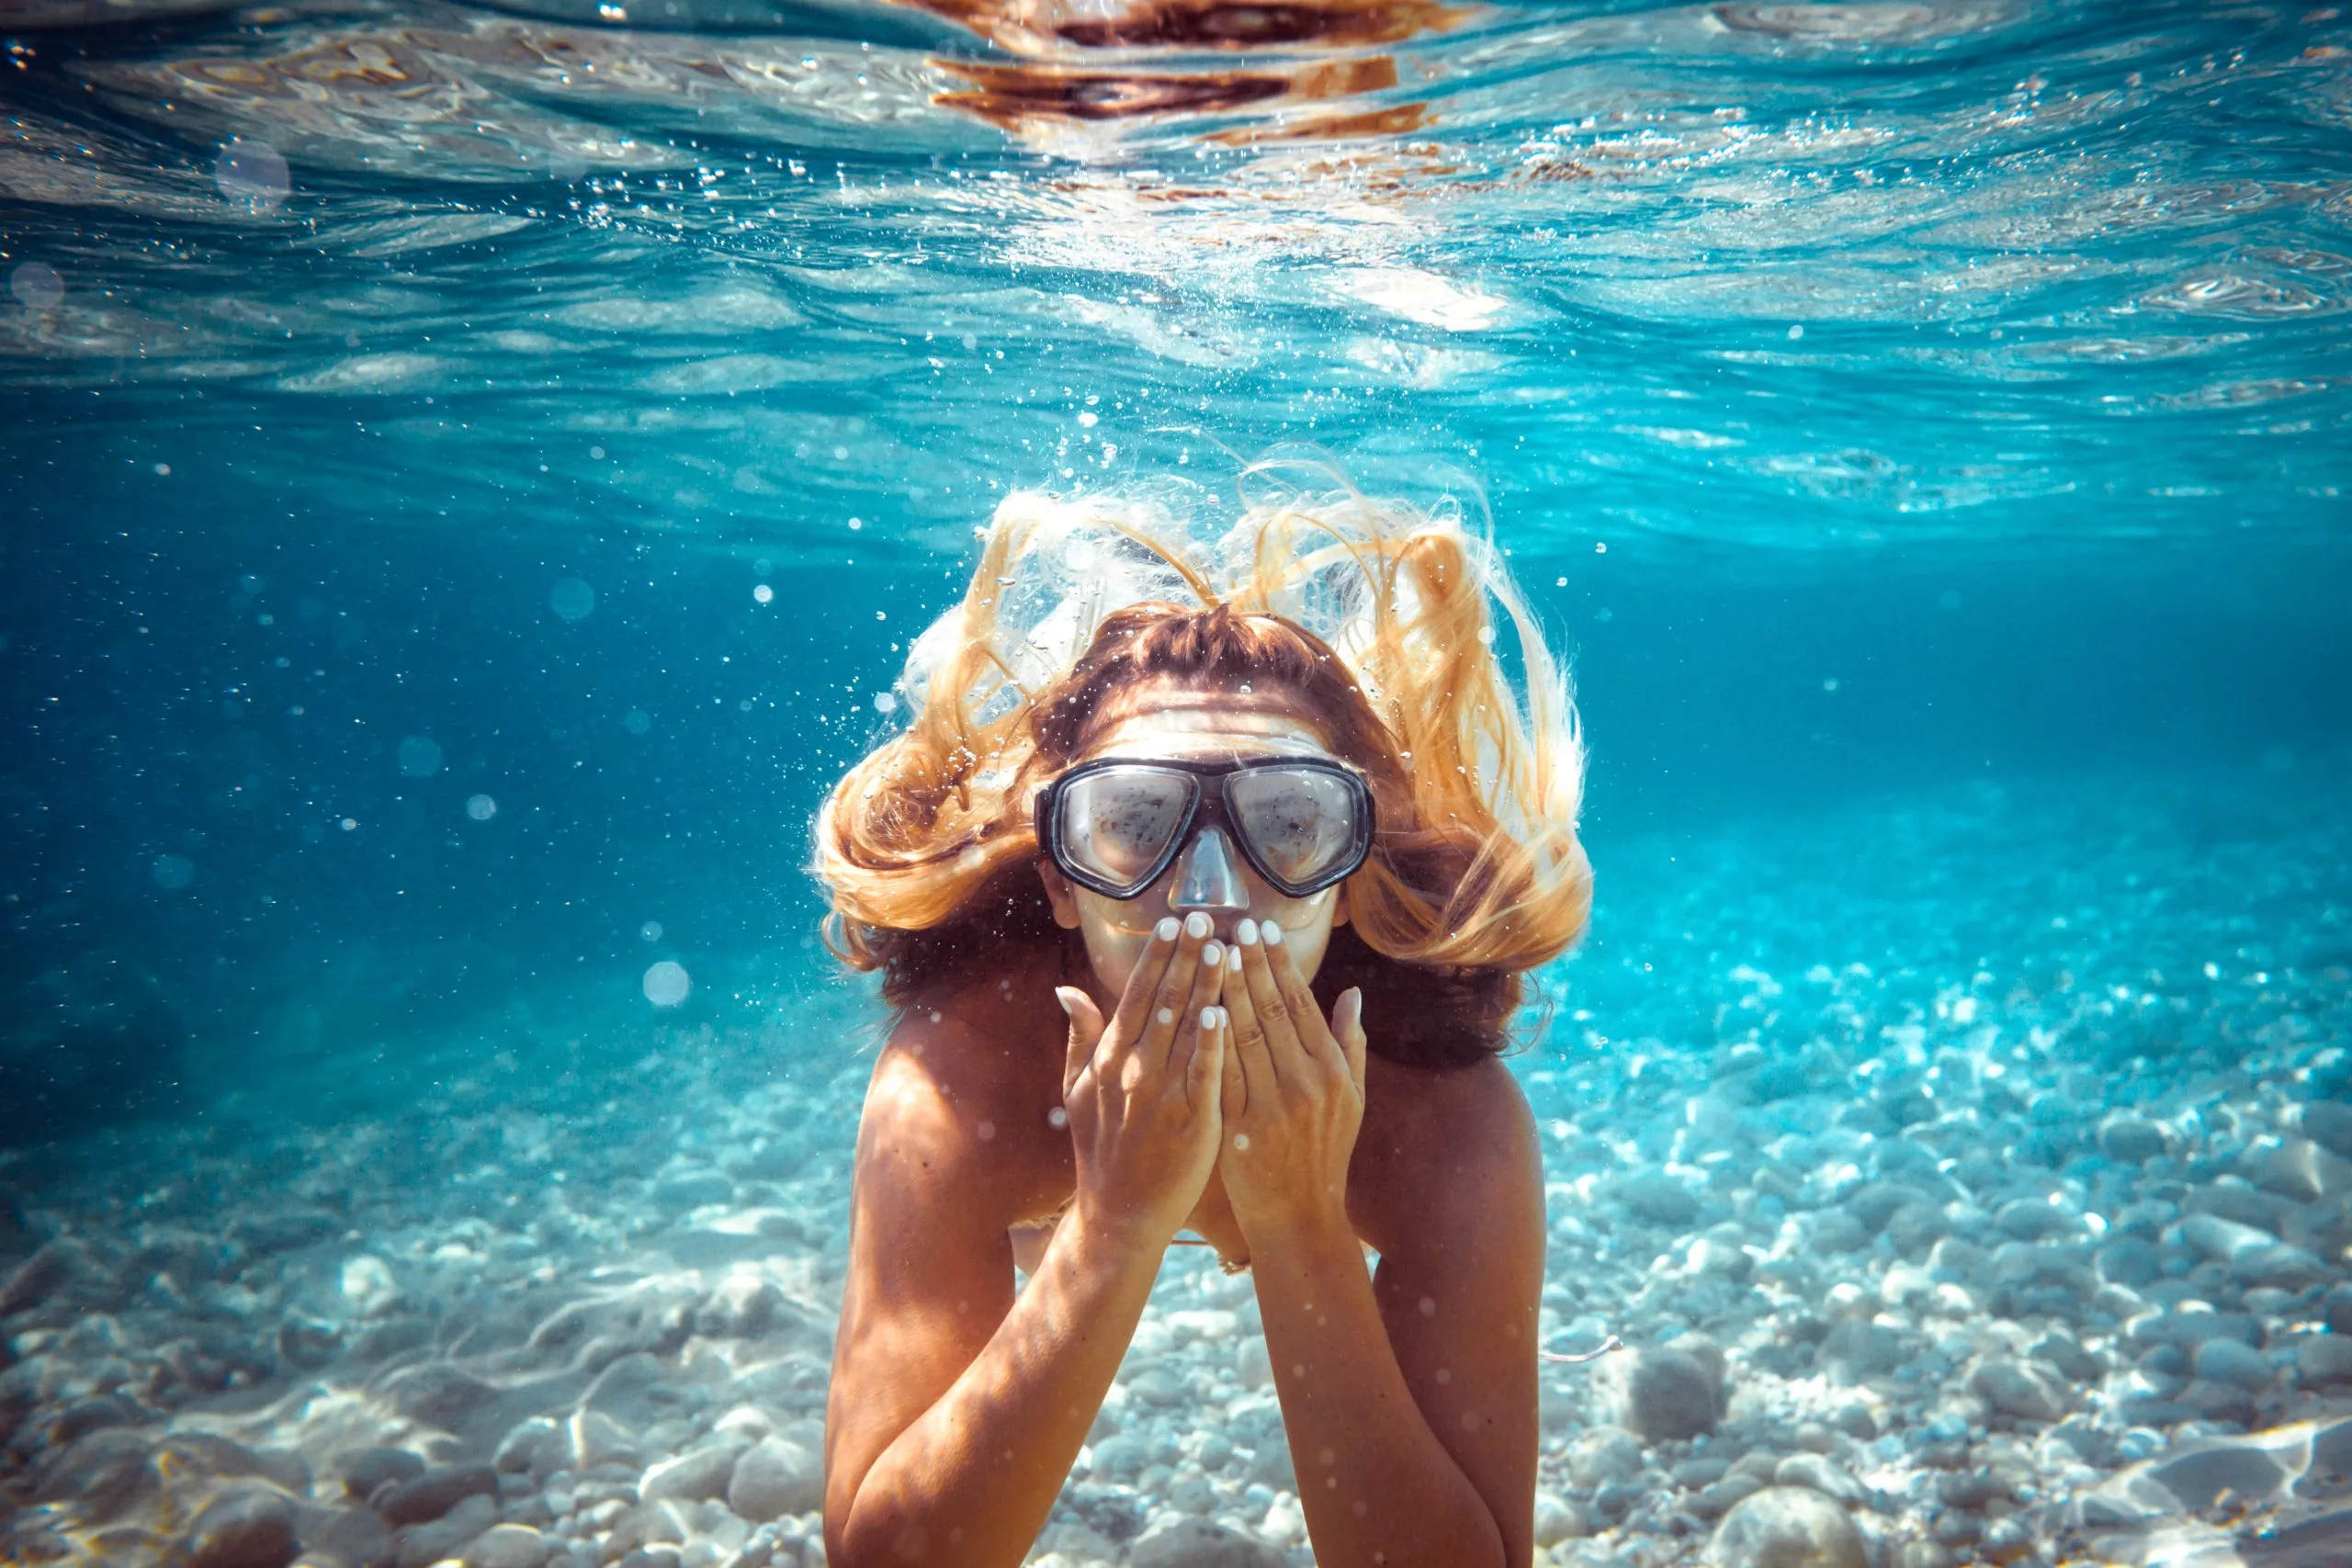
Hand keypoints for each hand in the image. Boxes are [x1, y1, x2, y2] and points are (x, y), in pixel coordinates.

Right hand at [1058, 912, 1229, 1247]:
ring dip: (1205, 985)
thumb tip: (1066, 988)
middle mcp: (1134, 1070)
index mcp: (1110, 1059)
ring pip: (1187, 1029)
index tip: (1173, 923)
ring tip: (1223, 946)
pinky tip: (1224, 1010)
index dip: (1156, 959)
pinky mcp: (1191, 1121)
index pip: (1136, 995)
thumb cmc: (1101, 1150)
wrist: (1119, 1214)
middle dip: (1185, 958)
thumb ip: (1079, 1036)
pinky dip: (1212, 1041)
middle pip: (1164, 1002)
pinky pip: (1204, 1073)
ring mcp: (1162, 1095)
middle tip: (1205, 917)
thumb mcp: (1076, 1091)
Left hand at [1216, 919, 1366, 1243]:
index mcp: (1332, 1069)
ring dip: (1226, 989)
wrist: (1300, 1215)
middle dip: (1250, 963)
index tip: (1262, 929)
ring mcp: (1273, 1104)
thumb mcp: (1352, 1099)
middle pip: (1271, 1010)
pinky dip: (1210, 1039)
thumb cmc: (1324, 1152)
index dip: (1280, 964)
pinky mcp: (1241, 1126)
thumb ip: (1351, 1043)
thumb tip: (1353, 993)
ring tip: (1210, 951)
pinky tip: (1196, 1008)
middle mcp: (1307, 1081)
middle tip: (1231, 923)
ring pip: (1245, 1034)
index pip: (1302, 1003)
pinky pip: (1222, 1073)